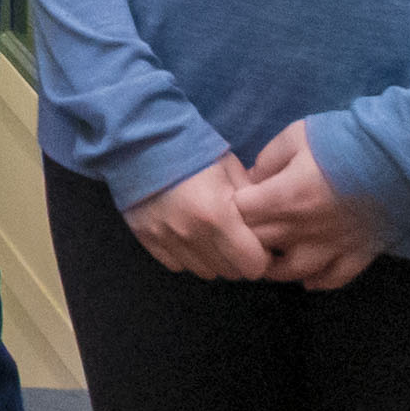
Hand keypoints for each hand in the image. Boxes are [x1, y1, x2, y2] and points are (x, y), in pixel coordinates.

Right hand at [121, 154, 271, 281]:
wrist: (144, 139)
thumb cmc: (194, 150)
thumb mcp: (232, 169)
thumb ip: (252, 202)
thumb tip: (265, 227)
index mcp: (217, 216)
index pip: (253, 265)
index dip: (261, 256)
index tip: (258, 243)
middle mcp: (191, 234)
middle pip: (230, 272)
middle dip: (238, 259)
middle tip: (236, 237)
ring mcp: (166, 239)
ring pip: (204, 272)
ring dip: (213, 259)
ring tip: (211, 235)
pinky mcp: (146, 239)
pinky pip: (177, 265)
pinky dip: (187, 255)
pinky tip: (188, 234)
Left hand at [237, 123, 387, 290]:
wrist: (399, 154)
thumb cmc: (343, 139)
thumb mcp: (295, 136)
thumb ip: (266, 160)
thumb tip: (251, 181)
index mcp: (285, 198)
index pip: (239, 216)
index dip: (230, 210)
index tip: (233, 201)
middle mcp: (303, 230)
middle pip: (258, 247)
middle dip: (245, 239)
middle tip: (244, 229)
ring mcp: (332, 247)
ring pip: (290, 272)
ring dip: (274, 266)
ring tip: (269, 255)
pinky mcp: (358, 255)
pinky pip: (332, 279)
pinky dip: (316, 280)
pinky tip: (307, 274)